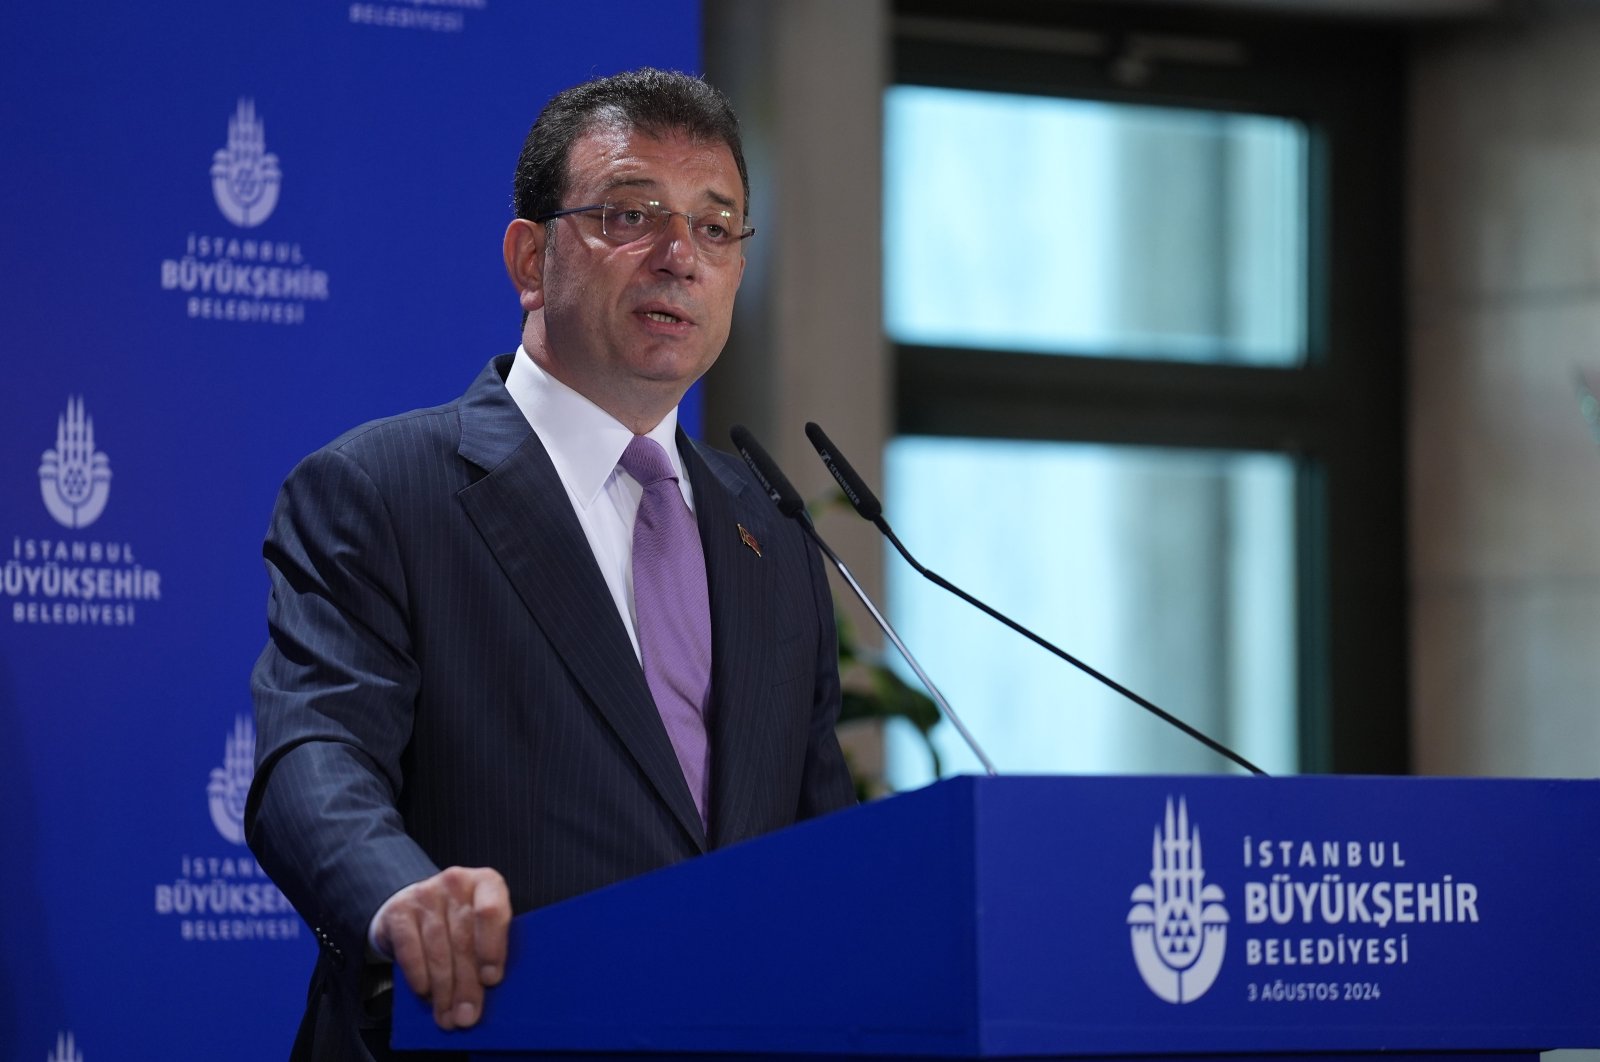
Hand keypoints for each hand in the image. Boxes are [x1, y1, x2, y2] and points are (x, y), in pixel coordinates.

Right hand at [374, 866, 510, 1029]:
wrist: (414, 907)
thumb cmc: (458, 922)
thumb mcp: (480, 926)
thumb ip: (490, 948)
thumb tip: (491, 991)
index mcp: (486, 883)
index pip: (492, 911)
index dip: (492, 948)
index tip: (491, 980)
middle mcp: (456, 882)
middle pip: (463, 940)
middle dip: (466, 985)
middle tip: (467, 1016)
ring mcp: (425, 894)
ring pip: (437, 950)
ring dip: (443, 990)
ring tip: (448, 1016)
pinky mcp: (399, 911)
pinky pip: (410, 951)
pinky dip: (419, 977)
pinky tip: (425, 993)